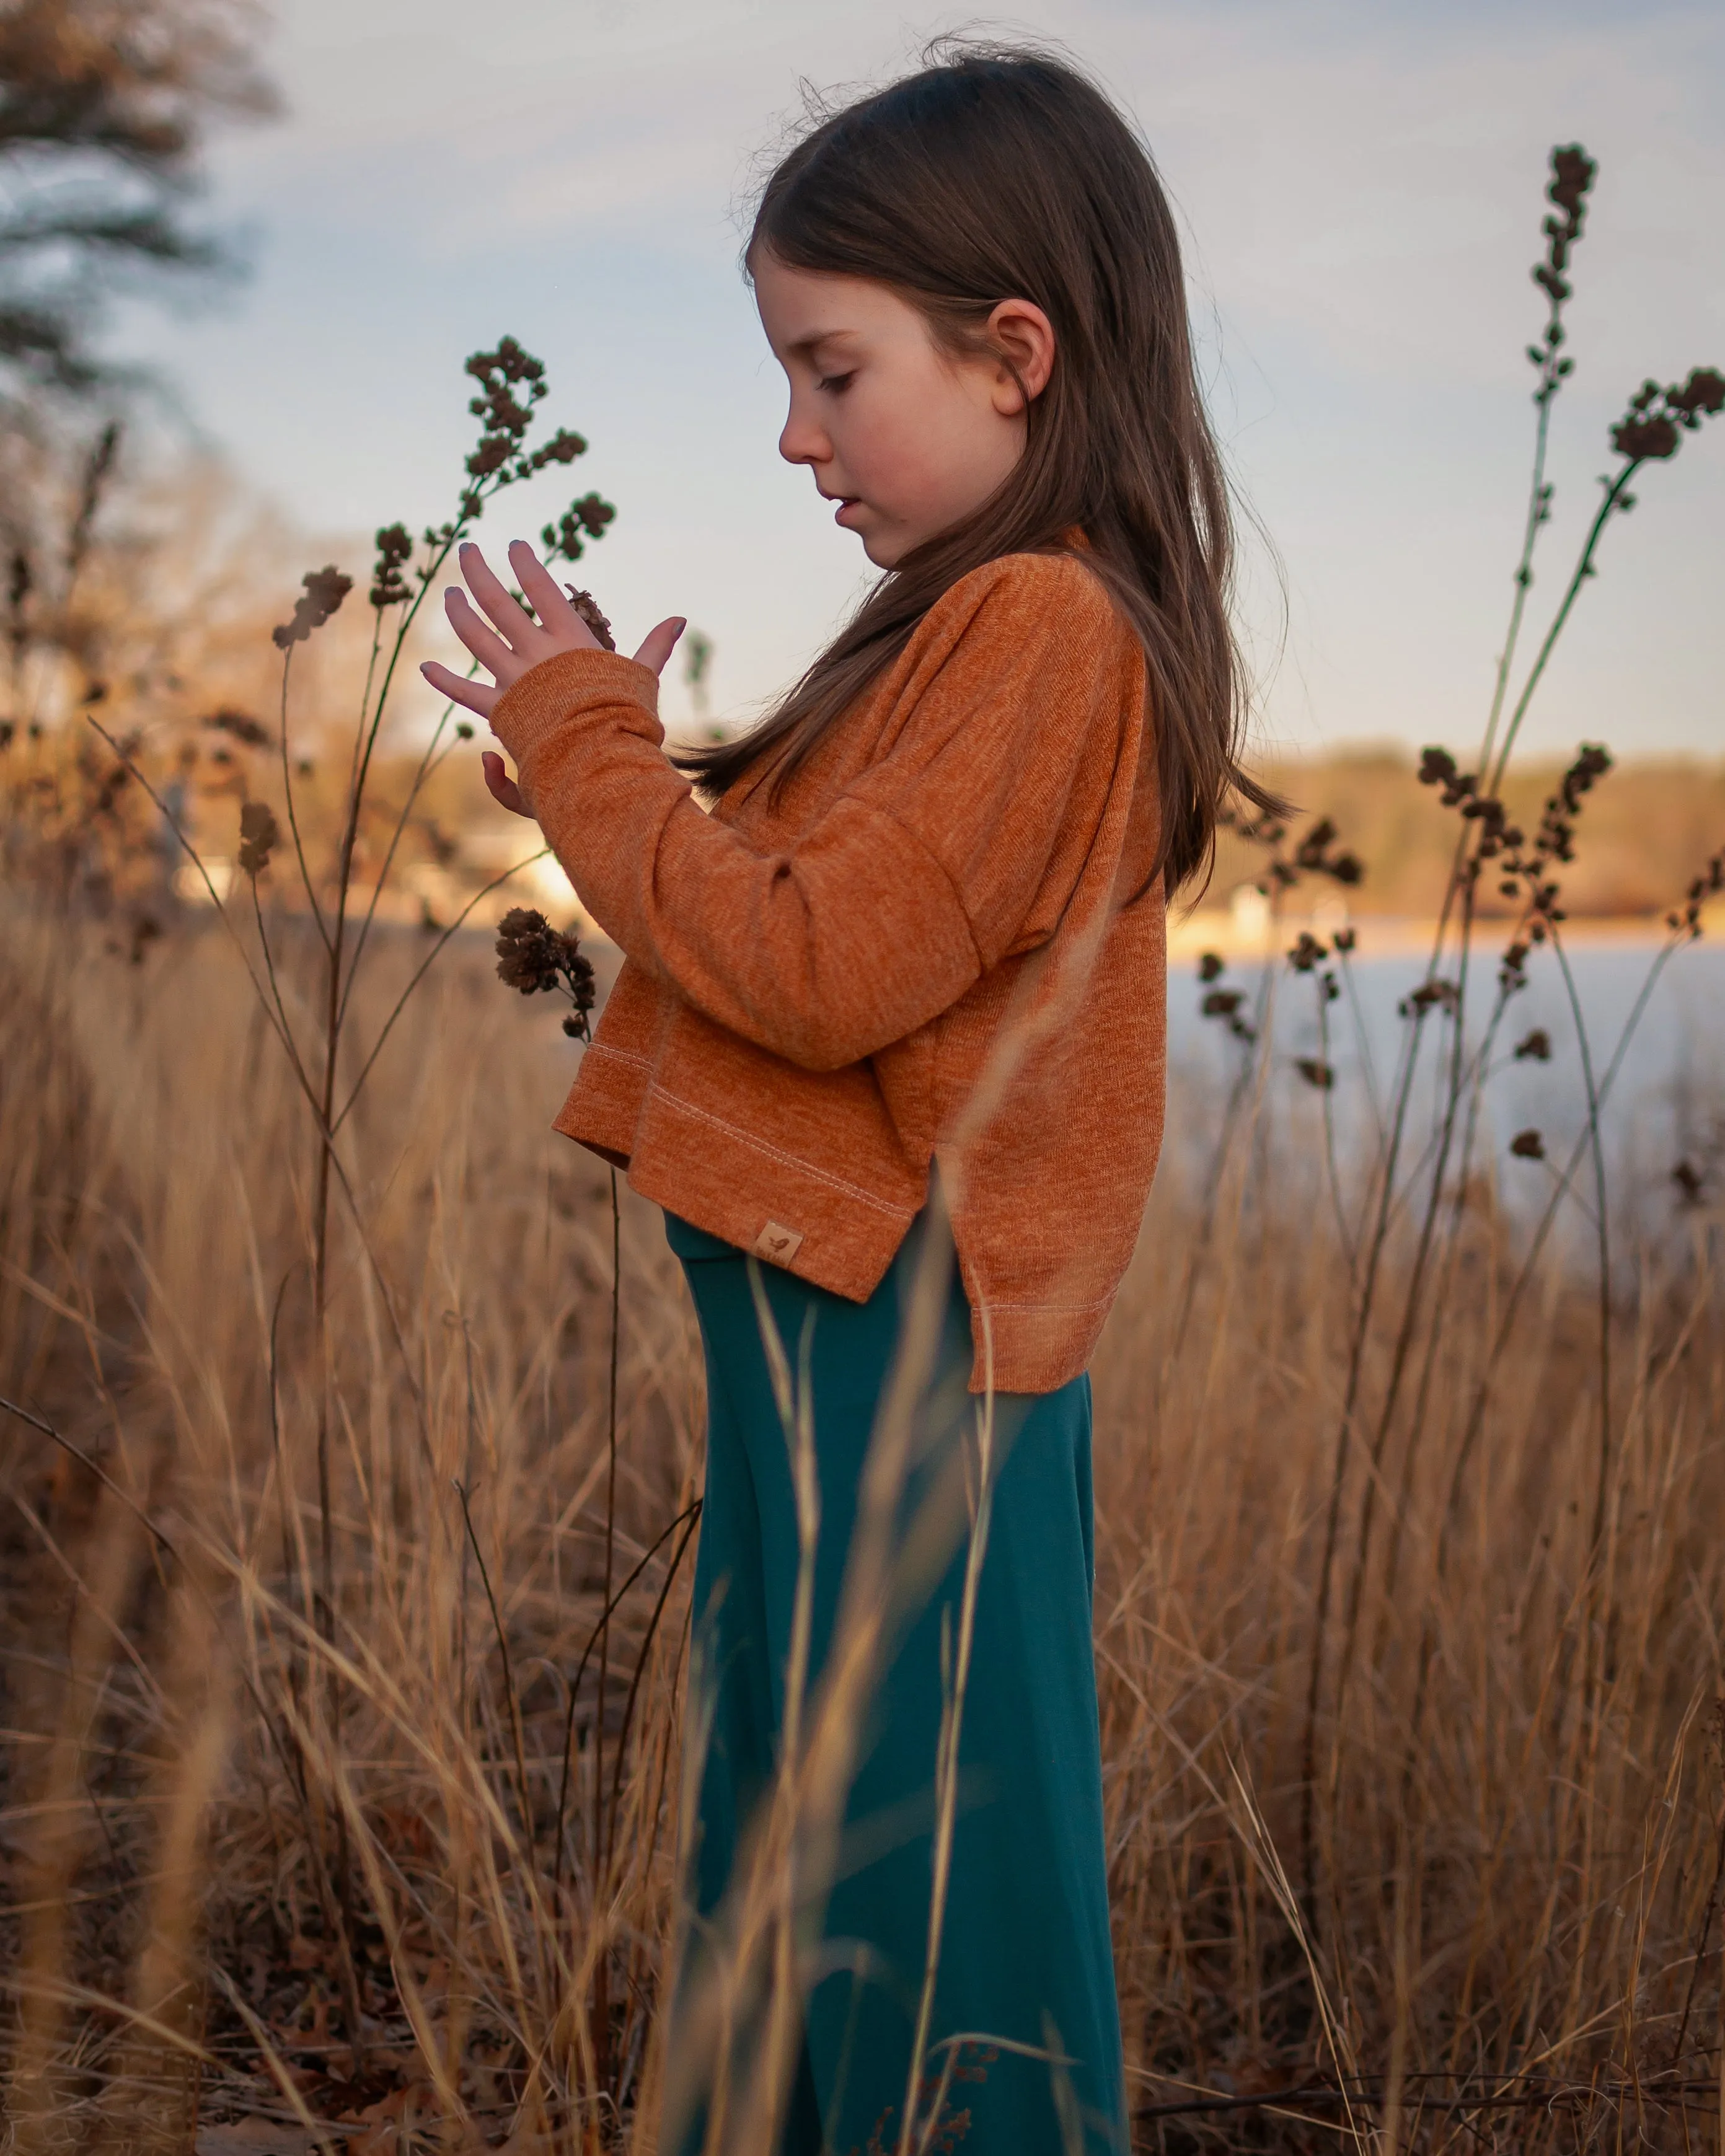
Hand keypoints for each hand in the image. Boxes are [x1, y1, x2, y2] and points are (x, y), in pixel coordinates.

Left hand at [420, 538, 683, 816]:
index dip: (526, 563)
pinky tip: (425, 667)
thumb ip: (655, 647)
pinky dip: (444, 681)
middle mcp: (535, 652)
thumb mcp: (643, 678)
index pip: (541, 588)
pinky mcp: (499, 709)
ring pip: (475, 636)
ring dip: (458, 611)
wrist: (600, 757)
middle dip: (478, 571)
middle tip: (466, 550)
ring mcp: (513, 679)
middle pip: (497, 601)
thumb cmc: (626, 719)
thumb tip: (679, 618)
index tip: (515, 545)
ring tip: (449, 593)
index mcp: (569, 639)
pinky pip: (465, 692)